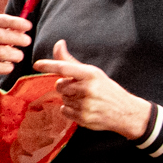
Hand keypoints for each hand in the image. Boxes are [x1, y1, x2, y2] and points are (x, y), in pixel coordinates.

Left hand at [32, 40, 151, 138]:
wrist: (126, 112)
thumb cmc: (106, 89)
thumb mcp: (93, 73)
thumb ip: (71, 61)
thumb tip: (58, 43)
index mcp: (90, 74)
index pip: (64, 67)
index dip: (48, 65)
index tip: (36, 64)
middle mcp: (88, 88)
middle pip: (59, 85)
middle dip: (65, 86)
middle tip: (80, 89)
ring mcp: (85, 104)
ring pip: (62, 98)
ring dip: (69, 99)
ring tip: (86, 100)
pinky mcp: (83, 118)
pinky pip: (64, 110)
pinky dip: (70, 110)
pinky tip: (84, 109)